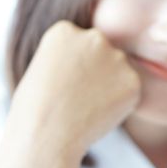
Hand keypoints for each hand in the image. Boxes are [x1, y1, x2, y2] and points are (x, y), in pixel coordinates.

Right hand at [7, 20, 140, 158]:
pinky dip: (120, 103)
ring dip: (110, 86)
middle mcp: (94, 36)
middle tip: (77, 98)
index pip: (79, 43)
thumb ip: (69, 57)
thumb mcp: (41, 69)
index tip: (61, 85)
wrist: (46, 137)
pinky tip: (99, 114)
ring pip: (118, 70)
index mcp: (65, 30)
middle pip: (101, 52)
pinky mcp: (132, 80)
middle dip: (95, 71)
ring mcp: (116, 57)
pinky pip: (130, 90)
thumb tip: (91, 64)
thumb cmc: (34, 110)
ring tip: (86, 108)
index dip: (72, 68)